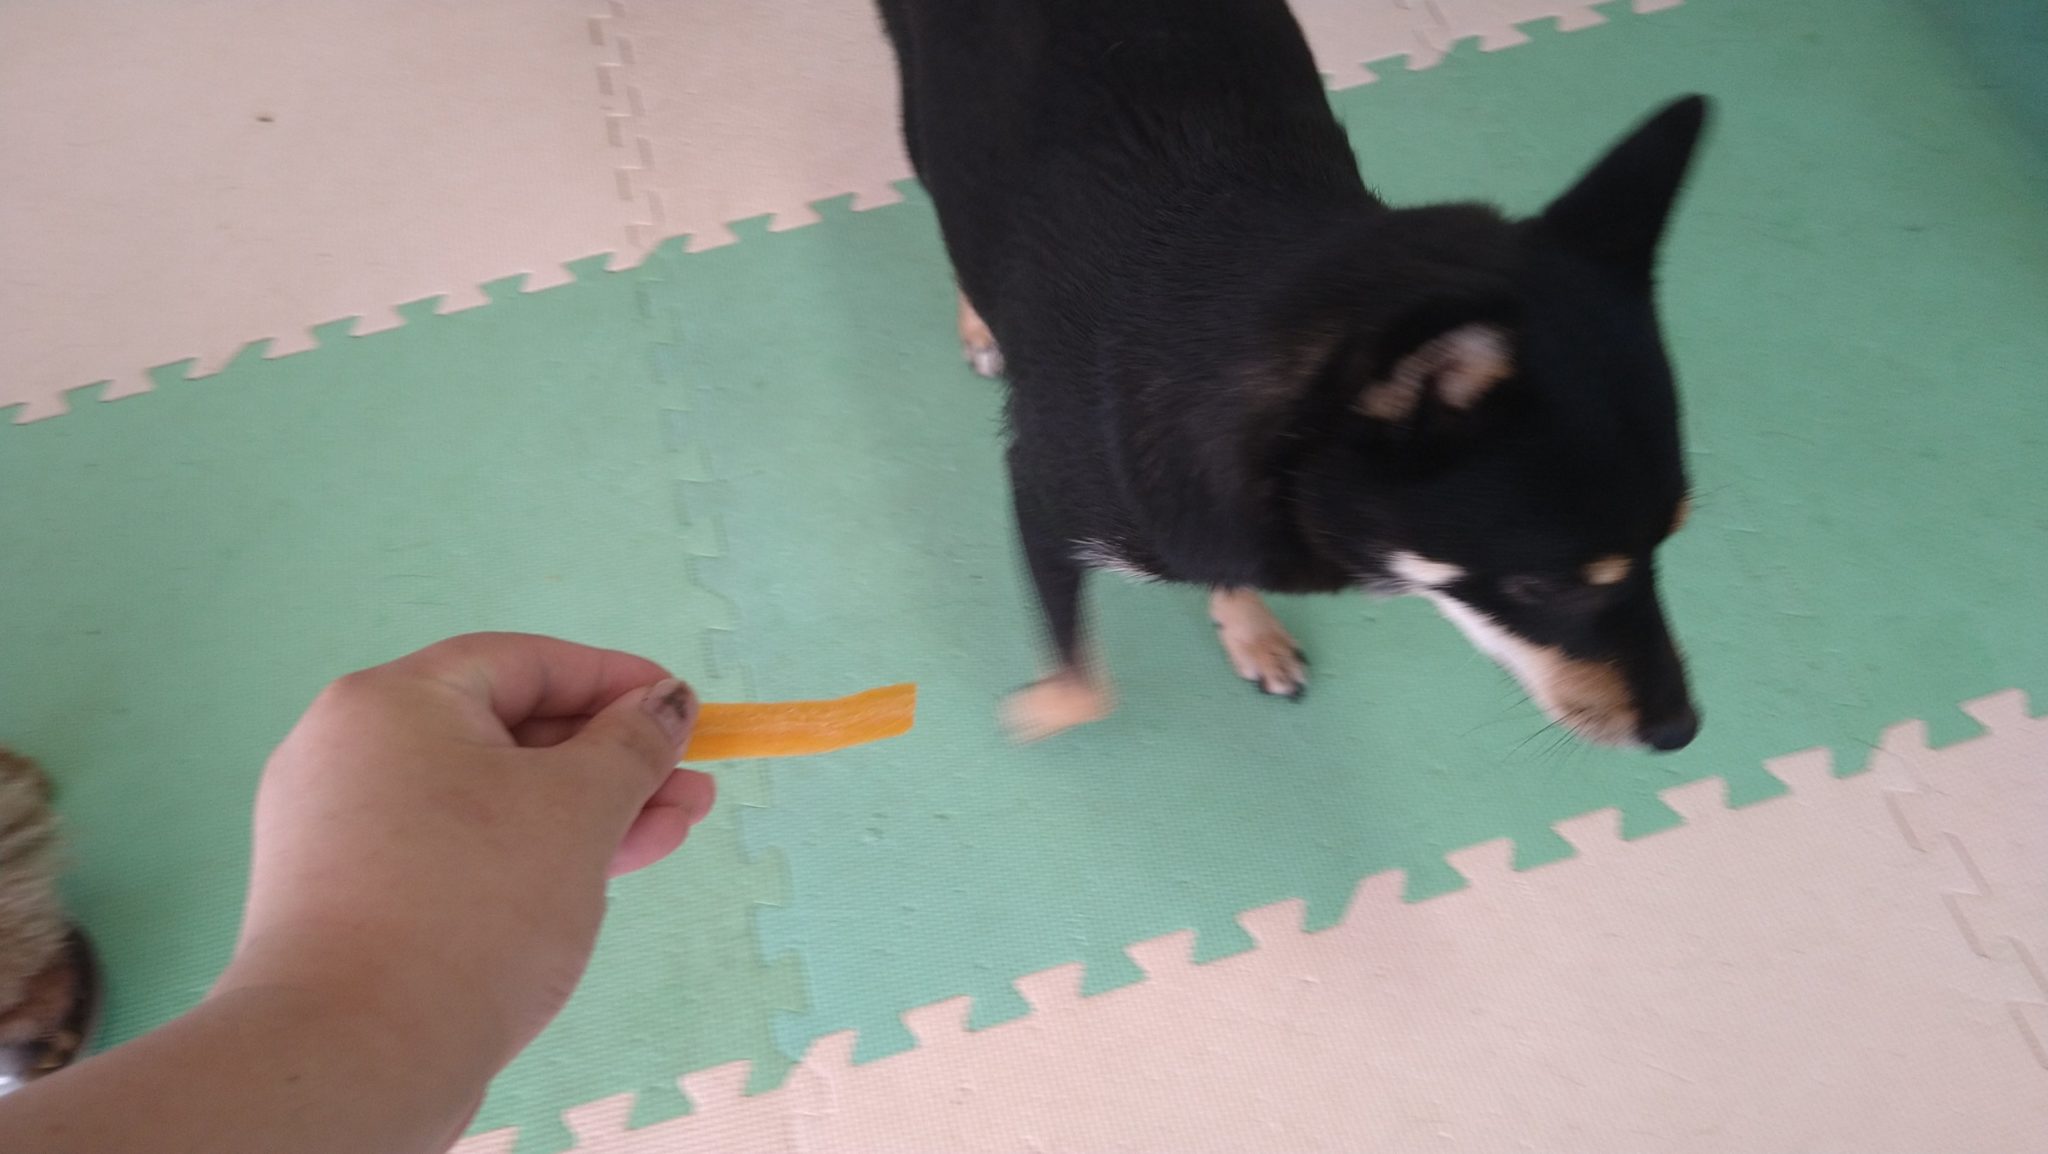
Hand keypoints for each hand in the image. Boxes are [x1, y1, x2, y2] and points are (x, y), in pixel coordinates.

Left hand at [220, 633, 714, 1075]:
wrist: (354, 1057)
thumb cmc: (472, 904)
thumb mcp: (577, 808)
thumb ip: (632, 744)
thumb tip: (666, 701)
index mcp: (392, 702)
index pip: (522, 663)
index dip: (614, 681)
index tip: (684, 708)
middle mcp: (354, 752)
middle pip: (508, 733)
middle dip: (613, 761)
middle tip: (693, 787)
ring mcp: (345, 830)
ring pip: (489, 800)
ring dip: (586, 813)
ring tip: (672, 832)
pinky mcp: (354, 898)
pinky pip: (458, 850)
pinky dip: (529, 854)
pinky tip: (599, 873)